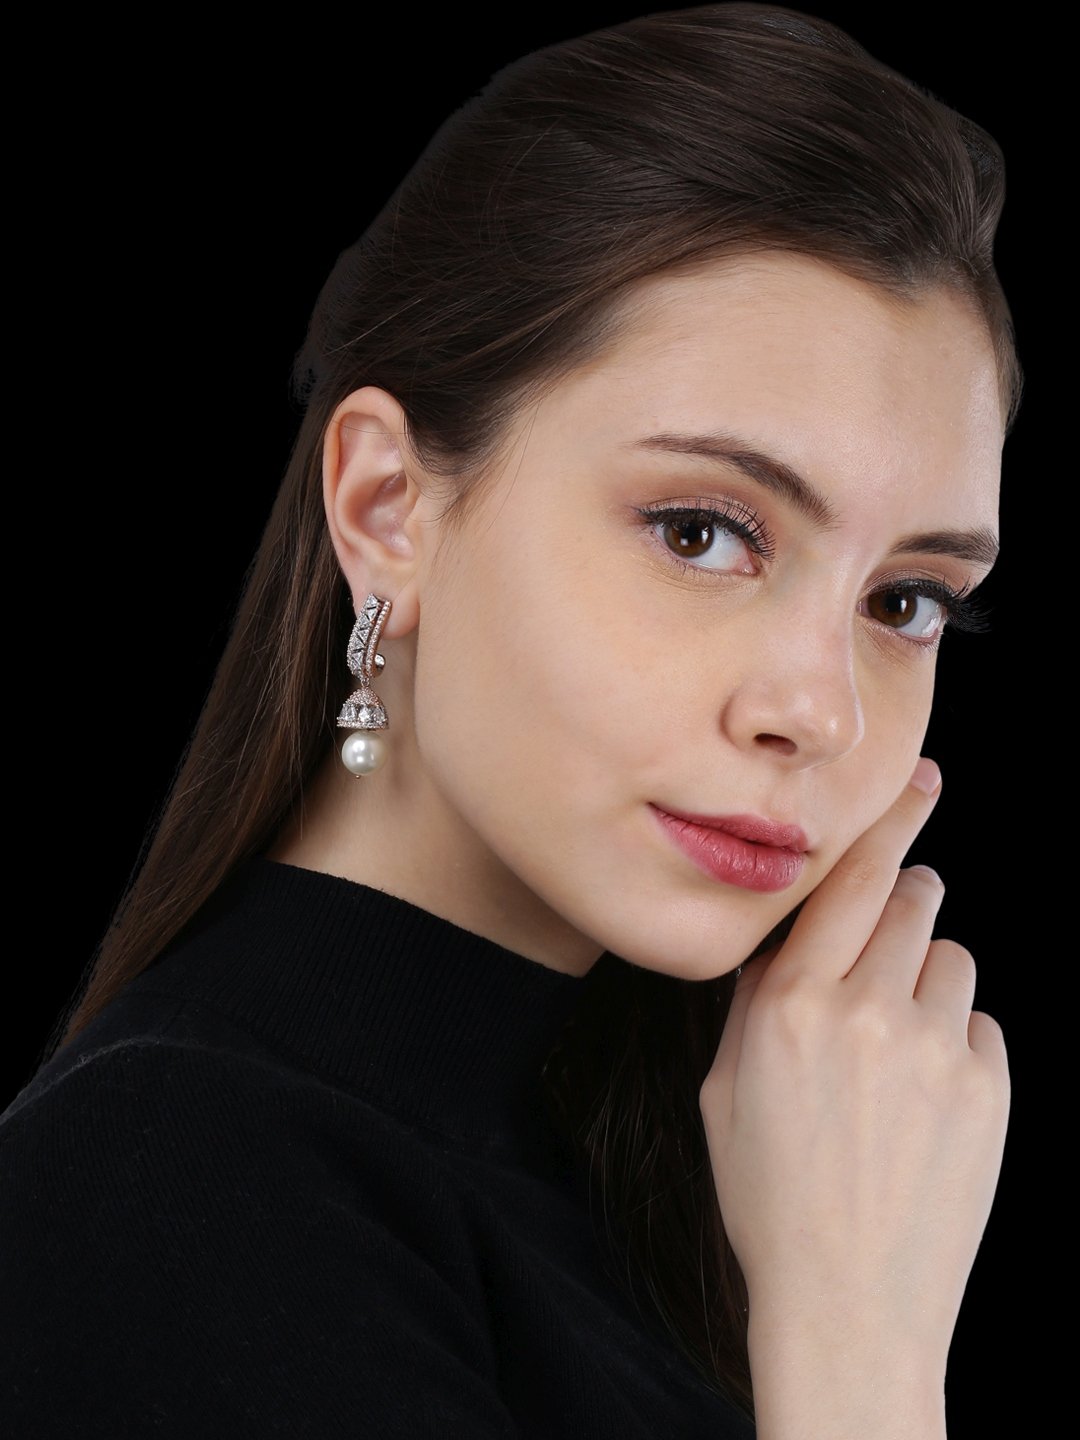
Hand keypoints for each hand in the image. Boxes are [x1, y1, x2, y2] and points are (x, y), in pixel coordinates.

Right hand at [698, 759, 1009, 1423]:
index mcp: (789, 1005)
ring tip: (900, 1049)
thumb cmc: (771, 1198)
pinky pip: (980, 1024)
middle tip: (893, 935)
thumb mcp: (726, 1090)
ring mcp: (934, 1050)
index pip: (846, 881)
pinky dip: (957, 1042)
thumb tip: (794, 936)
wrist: (849, 1303)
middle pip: (911, 901)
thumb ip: (758, 1001)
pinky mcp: (989, 1090)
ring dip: (927, 980)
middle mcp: (865, 1012)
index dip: (888, 822)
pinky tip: (928, 1100)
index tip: (921, 780)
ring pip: (951, 957)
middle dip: (906, 902)